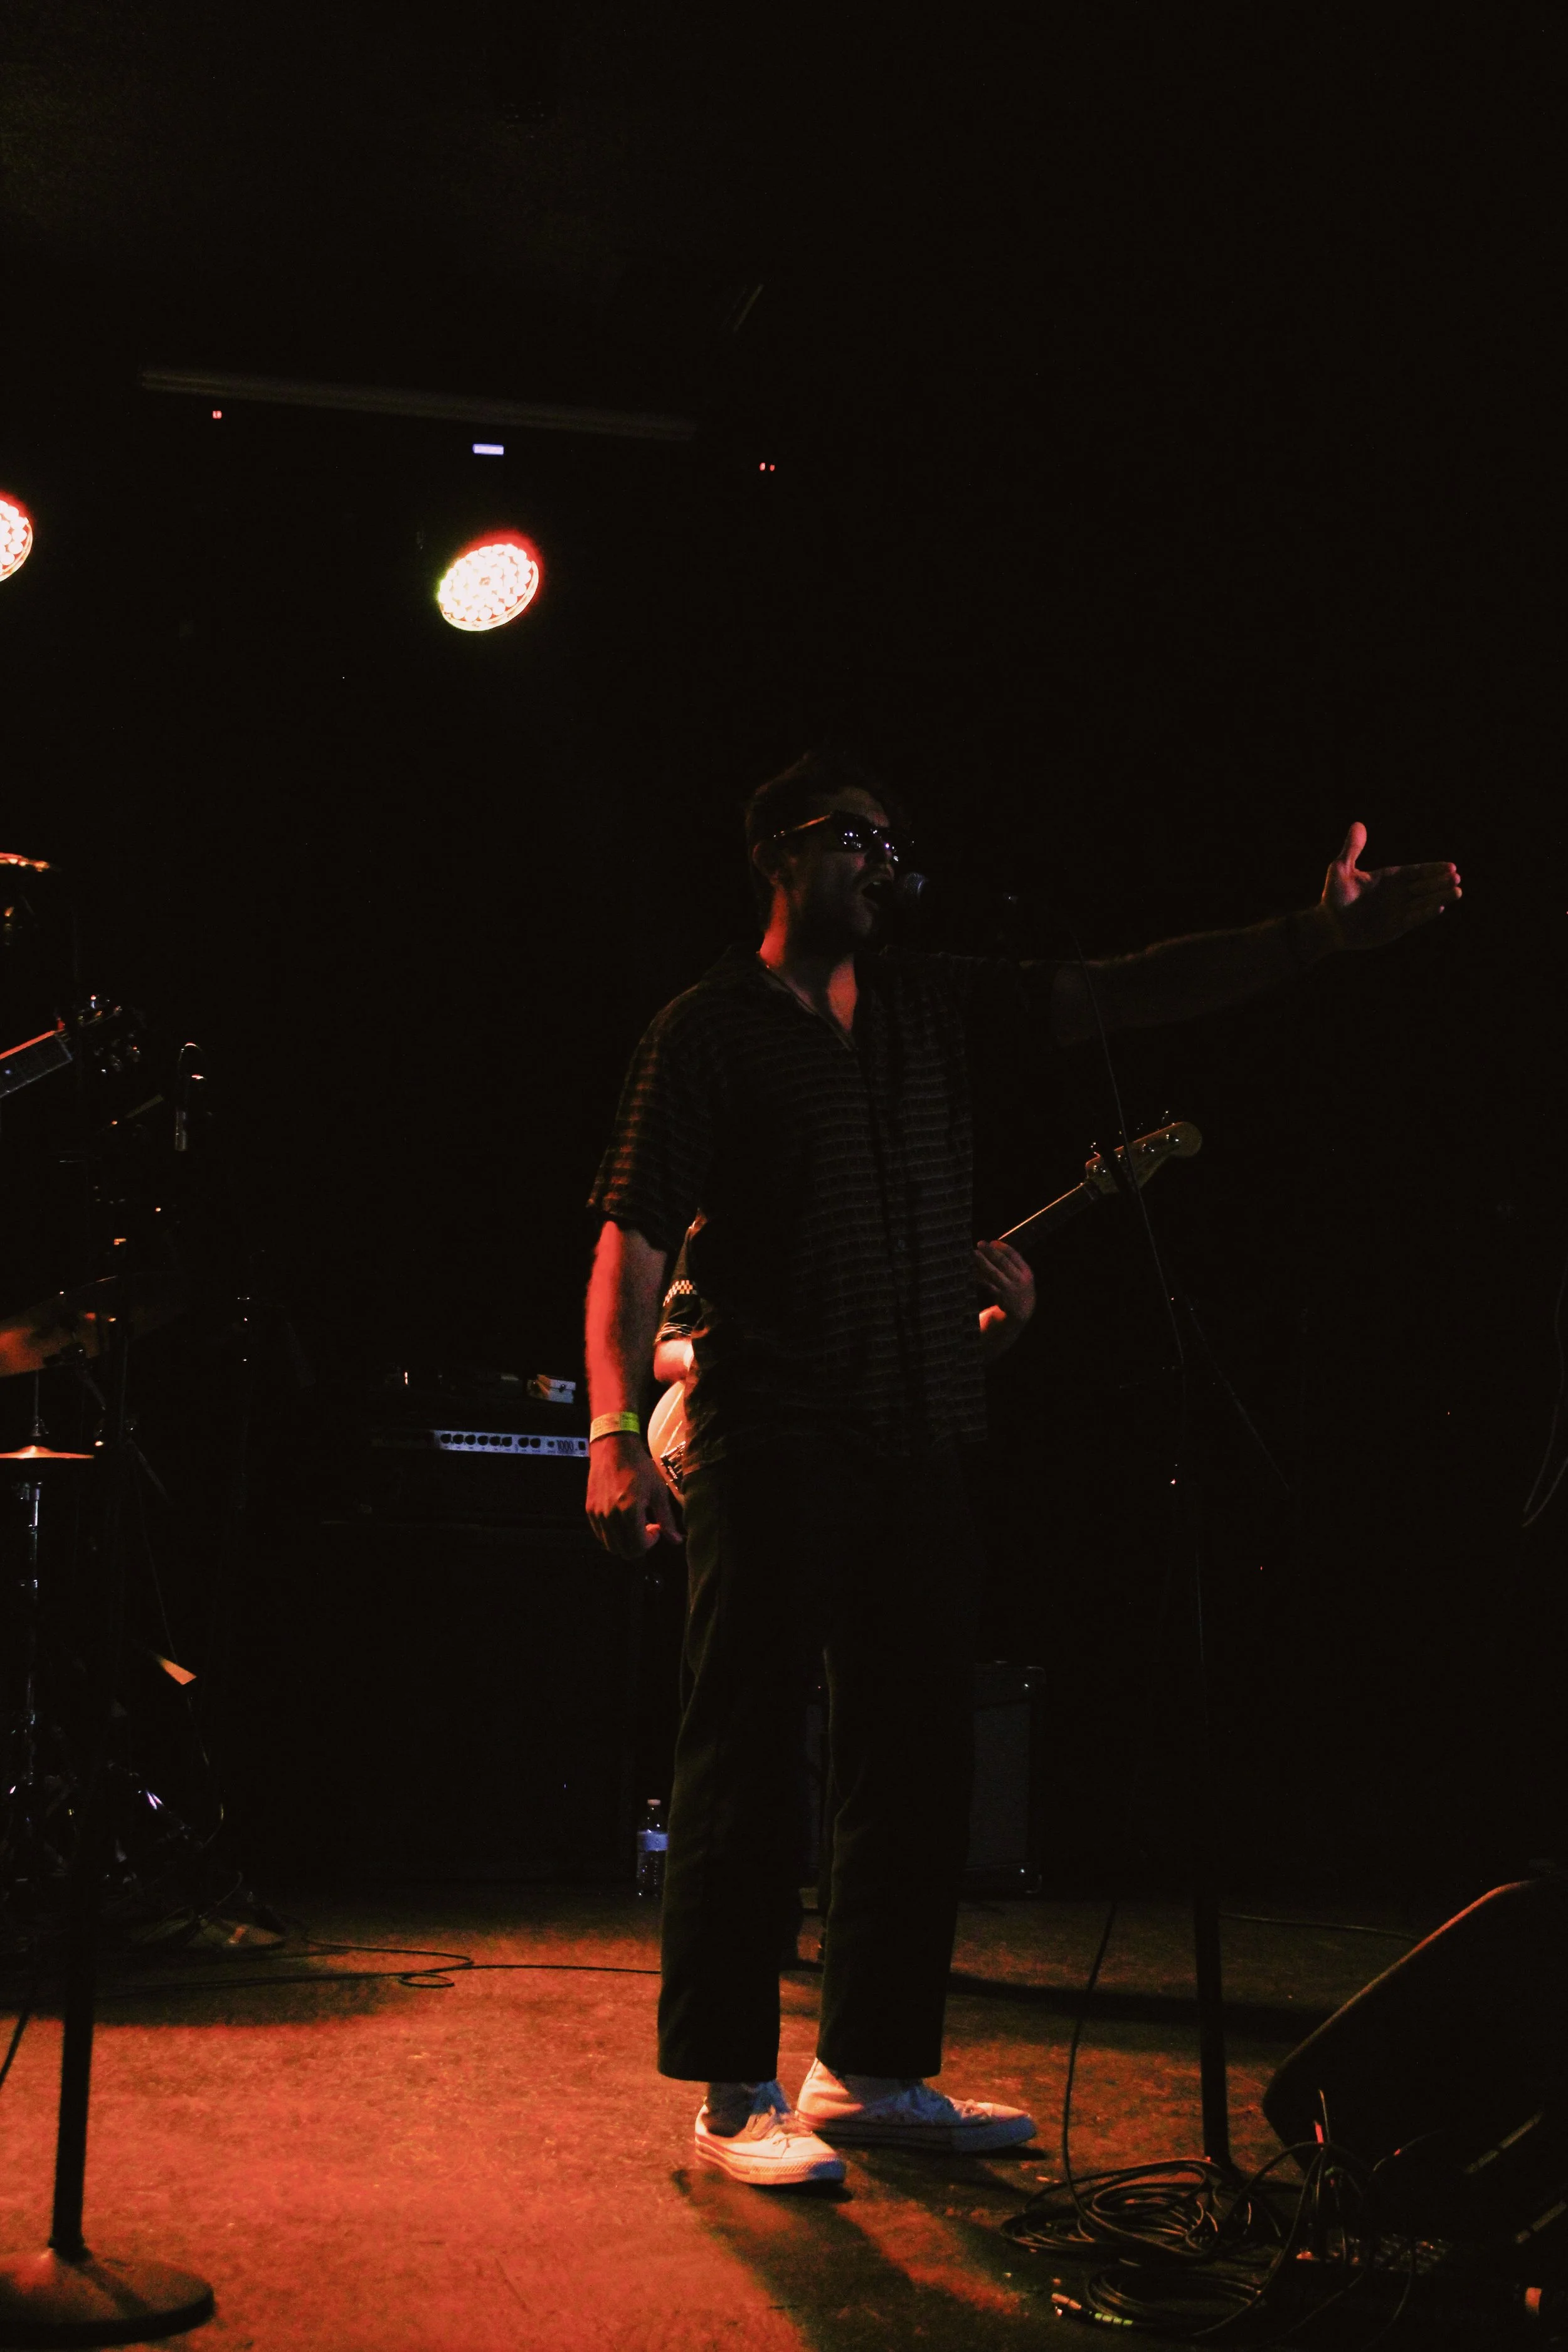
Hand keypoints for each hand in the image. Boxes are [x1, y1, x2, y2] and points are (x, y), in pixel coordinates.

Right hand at [586, 1432, 682, 1558]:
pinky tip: (622, 1520)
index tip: (656, 1528)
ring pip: (611, 1546)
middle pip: (624, 1551)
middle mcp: (610, 1516)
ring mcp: (598, 1514)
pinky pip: (600, 1535)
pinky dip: (612, 1536)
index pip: (638, 1547)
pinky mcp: (589, 1510)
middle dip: (639, 1545)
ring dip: (625, 1542)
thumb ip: (666, 1519)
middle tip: (647, 1528)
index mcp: (629, 1512)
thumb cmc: (639, 1467)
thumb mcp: (658, 1491)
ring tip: (634, 1524)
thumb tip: (677, 1541)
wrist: (613, 1448)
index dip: (650, 1542)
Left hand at [975, 1239, 1035, 1359]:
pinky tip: (971, 1272)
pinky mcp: (1002, 1299)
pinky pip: (988, 1285)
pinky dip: (979, 1277)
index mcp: (1027, 1273)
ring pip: (994, 1273)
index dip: (1003, 1247)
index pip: (1015, 1256)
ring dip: (982, 1262)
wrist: (1019, 1317)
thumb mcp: (1020, 1279)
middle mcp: (1021, 1281)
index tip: (992, 1242)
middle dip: (990, 1252)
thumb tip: (994, 1246)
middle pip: (1003, 1262)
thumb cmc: (1016, 1293)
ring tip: (972, 1255)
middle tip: (979, 1244)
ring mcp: (1012, 1291)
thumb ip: (1011, 1266)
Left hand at [1321, 822, 1460, 949]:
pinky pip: (1416, 918)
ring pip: (1425, 901)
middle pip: (1426, 885)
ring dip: (1440, 897)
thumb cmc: (1334, 897)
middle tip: (1457, 877)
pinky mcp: (1397, 926)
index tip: (1451, 866)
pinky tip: (1439, 908)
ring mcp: (1399, 909)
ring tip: (1457, 892)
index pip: (1417, 871)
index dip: (1433, 869)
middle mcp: (1398, 893)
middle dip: (1441, 882)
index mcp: (1390, 877)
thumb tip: (1358, 824)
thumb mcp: (1341, 870)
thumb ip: (1352, 849)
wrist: (1329, 926)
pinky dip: (1427, 913)